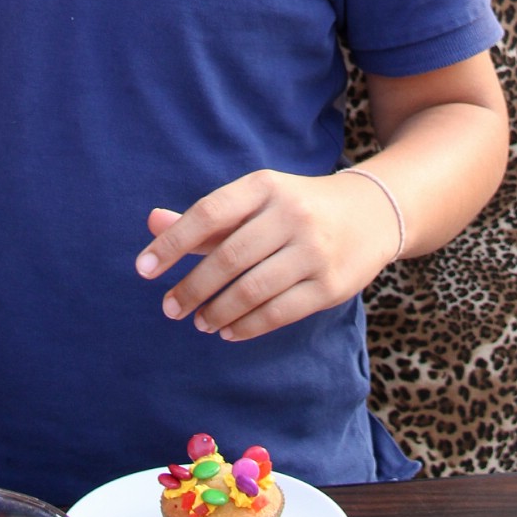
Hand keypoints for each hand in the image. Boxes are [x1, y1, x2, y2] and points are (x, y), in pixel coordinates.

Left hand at [134, 169, 399, 341]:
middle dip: (192, 287)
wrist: (373, 213)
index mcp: (266, 186)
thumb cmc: (297, 208)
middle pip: (228, 257)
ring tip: (198, 321)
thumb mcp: (255, 201)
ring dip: (216, 310)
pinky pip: (278, 312)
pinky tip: (227, 330)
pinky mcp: (330, 285)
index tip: (143, 270)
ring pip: (251, 290)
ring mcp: (313, 251)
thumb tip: (151, 223)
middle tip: (169, 307)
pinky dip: (246, 326)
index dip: (172, 242)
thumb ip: (205, 218)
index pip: (208, 213)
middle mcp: (291, 214)